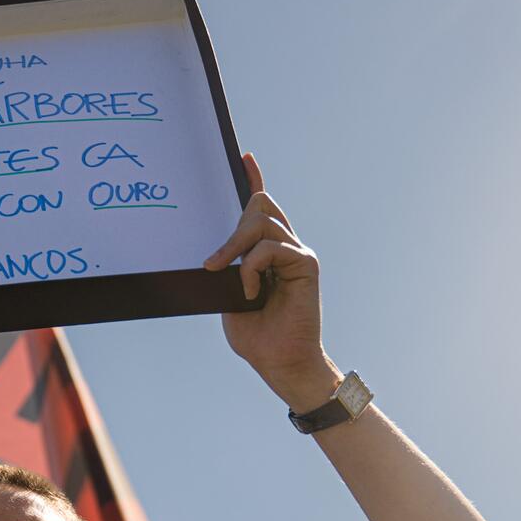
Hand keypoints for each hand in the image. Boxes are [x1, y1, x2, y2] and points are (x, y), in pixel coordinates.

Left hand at [202, 153, 334, 407]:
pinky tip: (251, 291)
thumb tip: (215, 251)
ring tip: (227, 277)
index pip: (261, 208)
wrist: (280, 363)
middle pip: (259, 205)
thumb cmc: (256, 337)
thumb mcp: (228, 297)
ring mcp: (297, 254)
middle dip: (234, 227)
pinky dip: (252, 267)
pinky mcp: (306, 264)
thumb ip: (227, 270)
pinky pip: (271, 247)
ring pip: (262, 222)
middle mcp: (285, 247)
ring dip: (236, 248)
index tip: (243, 157)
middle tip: (215, 263)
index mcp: (267, 254)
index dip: (253, 180)